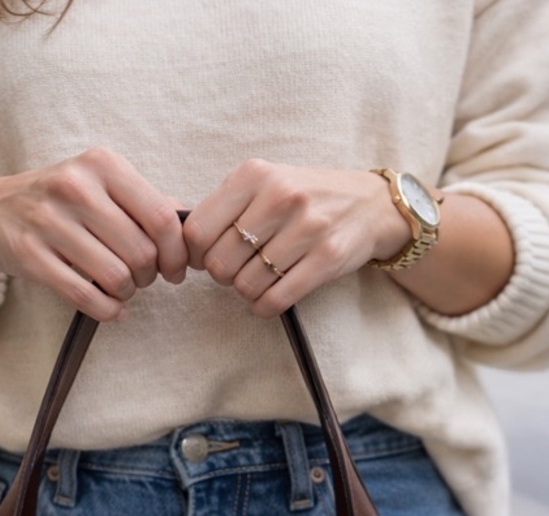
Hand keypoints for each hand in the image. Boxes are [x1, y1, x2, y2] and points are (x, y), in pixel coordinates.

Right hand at [0, 147, 188, 322]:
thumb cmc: (61, 202)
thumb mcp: (100, 184)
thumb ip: (144, 201)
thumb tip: (189, 222)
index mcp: (102, 165)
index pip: (161, 217)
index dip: (177, 253)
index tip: (176, 269)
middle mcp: (75, 186)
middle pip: (141, 252)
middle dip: (150, 275)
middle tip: (142, 278)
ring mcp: (48, 220)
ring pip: (116, 276)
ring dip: (127, 293)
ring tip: (122, 289)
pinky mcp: (30, 255)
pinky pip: (86, 296)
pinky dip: (107, 310)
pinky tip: (110, 307)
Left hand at [182, 160, 409, 316]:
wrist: (369, 204)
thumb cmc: (306, 198)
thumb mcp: (264, 184)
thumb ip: (224, 206)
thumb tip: (178, 242)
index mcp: (255, 175)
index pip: (198, 229)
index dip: (193, 254)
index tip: (204, 258)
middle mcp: (281, 196)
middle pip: (219, 262)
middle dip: (222, 275)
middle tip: (237, 269)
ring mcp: (307, 227)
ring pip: (246, 284)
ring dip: (247, 291)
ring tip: (260, 278)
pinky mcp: (327, 258)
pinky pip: (275, 299)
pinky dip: (264, 307)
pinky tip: (268, 298)